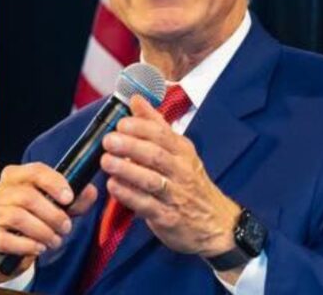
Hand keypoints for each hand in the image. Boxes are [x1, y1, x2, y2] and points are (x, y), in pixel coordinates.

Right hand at [0, 162, 96, 281]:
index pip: (35, 171)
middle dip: (53, 214)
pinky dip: (28, 245)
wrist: (3, 243)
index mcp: (14, 177)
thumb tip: (90, 191)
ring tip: (55, 241)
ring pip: (19, 217)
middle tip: (66, 228)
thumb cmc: (29, 219)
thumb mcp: (50, 206)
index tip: (69, 198)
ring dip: (44, 231)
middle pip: (28, 196)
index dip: (55, 183)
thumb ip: (71, 200)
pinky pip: (8, 239)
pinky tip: (39, 248)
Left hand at [100, 95, 240, 263]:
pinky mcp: (168, 217)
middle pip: (156, 155)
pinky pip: (146, 205)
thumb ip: (155, 124)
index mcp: (183, 151)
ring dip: (126, 170)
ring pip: (150, 180)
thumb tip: (136, 98)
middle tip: (108, 140)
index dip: (140, 127)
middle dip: (130, 146)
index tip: (121, 123)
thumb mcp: (179, 150)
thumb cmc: (190, 181)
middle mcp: (181, 171)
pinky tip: (113, 186)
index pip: (162, 135)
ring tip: (106, 161)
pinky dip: (128, 195)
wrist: (216, 223)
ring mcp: (176, 195)